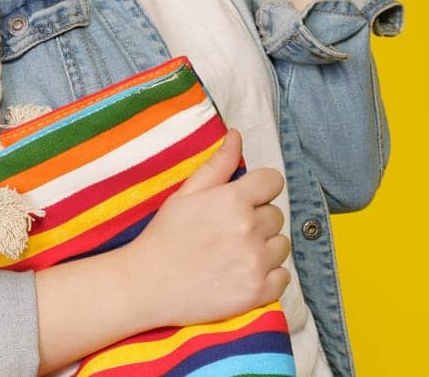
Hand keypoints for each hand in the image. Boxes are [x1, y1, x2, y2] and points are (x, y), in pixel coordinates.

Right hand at [123, 129, 291, 328]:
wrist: (146, 285)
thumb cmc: (164, 236)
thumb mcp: (186, 193)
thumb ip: (217, 164)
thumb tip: (236, 135)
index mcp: (233, 200)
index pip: (273, 181)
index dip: (260, 189)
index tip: (246, 201)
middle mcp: (248, 229)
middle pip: (276, 215)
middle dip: (258, 220)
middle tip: (230, 232)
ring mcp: (254, 263)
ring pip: (281, 245)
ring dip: (265, 248)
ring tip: (236, 254)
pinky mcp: (256, 292)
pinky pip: (283, 278)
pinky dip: (270, 276)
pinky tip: (245, 274)